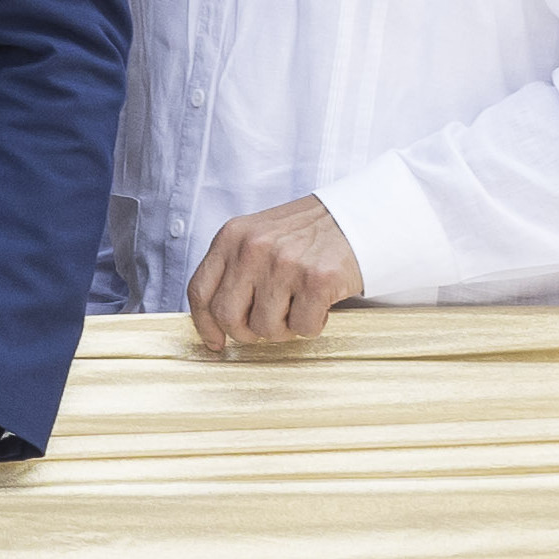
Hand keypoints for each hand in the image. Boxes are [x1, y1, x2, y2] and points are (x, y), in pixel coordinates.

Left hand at [184, 194, 367, 354]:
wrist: (358, 217)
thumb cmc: (308, 233)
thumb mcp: (259, 236)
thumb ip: (235, 268)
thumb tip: (215, 320)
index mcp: (232, 236)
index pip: (200, 291)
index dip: (205, 325)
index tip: (216, 342)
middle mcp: (253, 248)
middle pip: (228, 317)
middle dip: (248, 332)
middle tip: (270, 324)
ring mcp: (284, 263)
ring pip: (266, 328)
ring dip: (285, 328)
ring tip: (299, 306)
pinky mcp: (316, 279)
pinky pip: (303, 328)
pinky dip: (313, 324)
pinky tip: (320, 304)